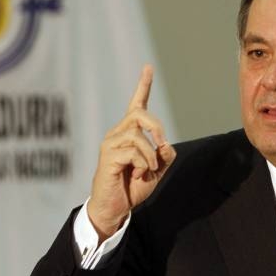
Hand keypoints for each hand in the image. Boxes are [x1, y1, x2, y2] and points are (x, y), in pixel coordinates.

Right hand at [87, 65, 175, 241]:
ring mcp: (111, 144)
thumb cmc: (132, 188)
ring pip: (138, 135)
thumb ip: (164, 157)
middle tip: (163, 143)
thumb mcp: (156, 171)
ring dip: (151, 154)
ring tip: (148, 170)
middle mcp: (117, 134)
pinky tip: (139, 174)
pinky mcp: (108, 156)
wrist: (114, 208)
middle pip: (139, 114)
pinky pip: (134, 151)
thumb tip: (166, 145)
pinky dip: (144, 163)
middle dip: (156, 126)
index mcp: (129, 134)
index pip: (136, 105)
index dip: (143, 86)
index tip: (148, 67)